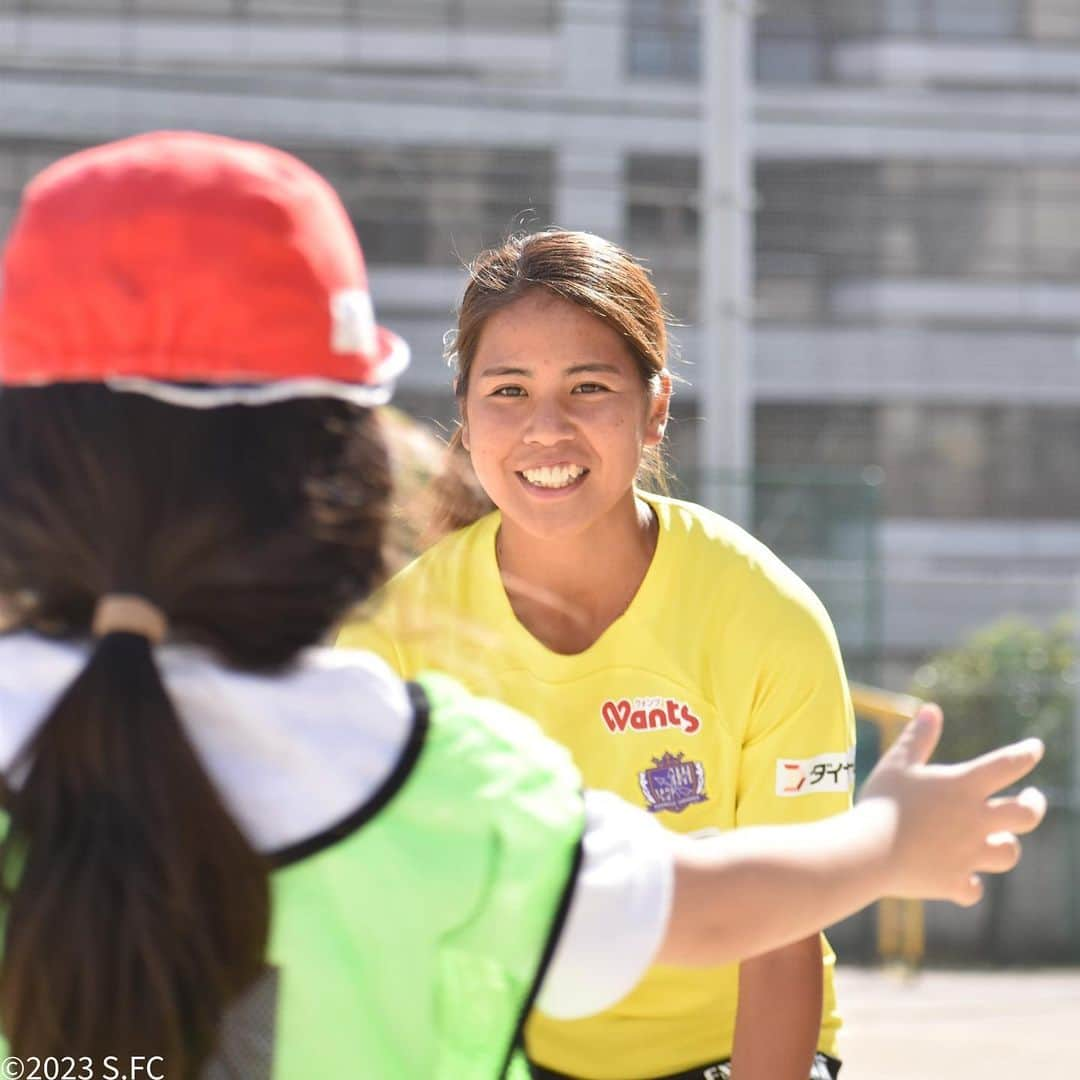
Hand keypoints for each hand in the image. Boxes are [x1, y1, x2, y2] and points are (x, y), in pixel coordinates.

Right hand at [859, 704, 1046, 906]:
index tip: (1034, 749)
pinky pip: (972, 888)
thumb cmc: (882, 801)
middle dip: (1035, 804)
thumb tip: (932, 709)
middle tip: (1032, 798)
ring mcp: (968, 854)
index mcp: (963, 786)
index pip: (1008, 765)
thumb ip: (918, 737)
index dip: (1026, 754)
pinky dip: (969, 883)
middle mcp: (975, 820)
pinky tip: (962, 879)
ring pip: (1008, 852)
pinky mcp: (954, 882)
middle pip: (1027, 814)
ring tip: (998, 839)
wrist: (869, 852)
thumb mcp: (897, 762)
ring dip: (1005, 844)